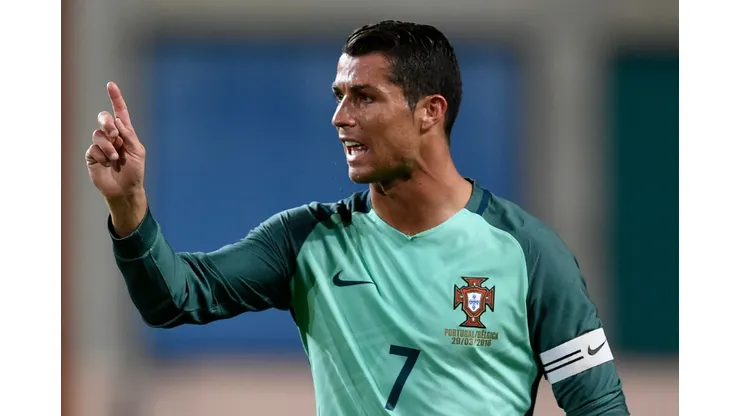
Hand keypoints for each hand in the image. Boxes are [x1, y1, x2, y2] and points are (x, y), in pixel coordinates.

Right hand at [86, 82, 145, 200]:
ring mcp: (101, 145)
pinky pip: (93, 148)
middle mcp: (112, 136)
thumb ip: (129, 136)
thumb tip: (119, 122)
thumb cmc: (134, 171)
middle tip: (114, 133)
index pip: (120, 112)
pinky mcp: (92, 155)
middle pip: (104, 118)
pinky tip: (107, 164)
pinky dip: (102, 156)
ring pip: (98, 134)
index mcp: (125, 133)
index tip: (110, 85)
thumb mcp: (138, 152)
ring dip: (108, 146)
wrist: (125, 189)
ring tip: (114, 158)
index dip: (115, 98)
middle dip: (107, 122)